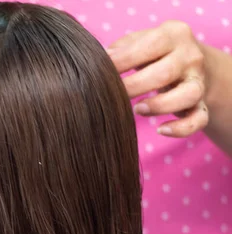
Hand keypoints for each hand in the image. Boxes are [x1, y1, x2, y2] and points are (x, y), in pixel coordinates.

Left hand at [108, 21, 209, 137]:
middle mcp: (190, 56)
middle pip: (165, 73)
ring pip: (188, 95)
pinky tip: (162, 130)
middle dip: (135, 86)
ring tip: (137, 109)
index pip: (150, 45)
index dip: (123, 60)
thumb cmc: (154, 53)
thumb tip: (100, 58)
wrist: (190, 63)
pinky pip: (198, 119)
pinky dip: (182, 128)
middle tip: (112, 95)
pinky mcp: (202, 104)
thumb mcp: (141, 41)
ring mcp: (199, 81)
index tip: (99, 72)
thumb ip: (122, 48)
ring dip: (160, 105)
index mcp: (174, 34)